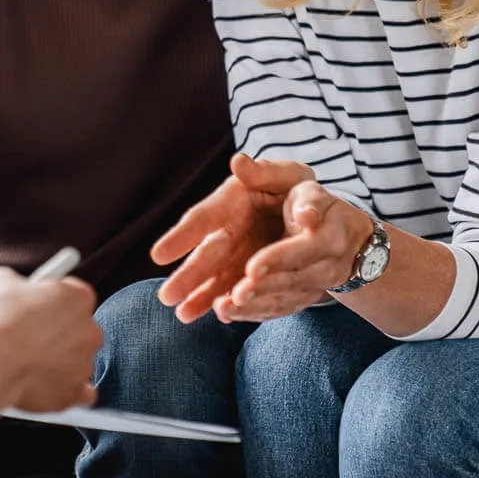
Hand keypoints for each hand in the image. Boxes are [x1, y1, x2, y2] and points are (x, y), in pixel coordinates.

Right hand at [0, 266, 100, 413]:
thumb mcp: (1, 281)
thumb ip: (18, 282)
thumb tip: (14, 287)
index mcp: (78, 297)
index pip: (75, 294)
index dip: (55, 299)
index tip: (41, 304)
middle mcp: (90, 330)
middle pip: (80, 328)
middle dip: (60, 331)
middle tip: (32, 334)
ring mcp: (85, 364)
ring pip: (77, 359)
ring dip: (59, 360)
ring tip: (27, 361)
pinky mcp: (75, 393)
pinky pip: (82, 393)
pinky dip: (68, 390)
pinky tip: (49, 385)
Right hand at [151, 153, 313, 322]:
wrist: (319, 218)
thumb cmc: (298, 189)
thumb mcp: (289, 175)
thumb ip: (265, 171)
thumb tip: (238, 161)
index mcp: (231, 203)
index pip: (202, 219)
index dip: (181, 237)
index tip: (159, 255)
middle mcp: (229, 232)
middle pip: (205, 256)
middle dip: (187, 276)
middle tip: (166, 296)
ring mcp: (240, 257)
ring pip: (217, 279)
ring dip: (202, 297)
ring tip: (184, 315)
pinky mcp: (252, 275)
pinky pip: (238, 292)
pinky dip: (230, 304)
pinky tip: (221, 316)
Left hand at [214, 183, 372, 322]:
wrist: (348, 237)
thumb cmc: (311, 200)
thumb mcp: (295, 179)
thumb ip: (267, 172)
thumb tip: (239, 162)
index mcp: (327, 231)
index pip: (303, 247)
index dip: (278, 259)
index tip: (251, 269)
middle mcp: (326, 262)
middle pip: (293, 279)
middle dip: (264, 289)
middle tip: (235, 296)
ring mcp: (315, 284)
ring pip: (285, 299)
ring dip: (255, 306)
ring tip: (224, 309)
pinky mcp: (302, 296)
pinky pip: (280, 309)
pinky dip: (254, 314)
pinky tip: (227, 314)